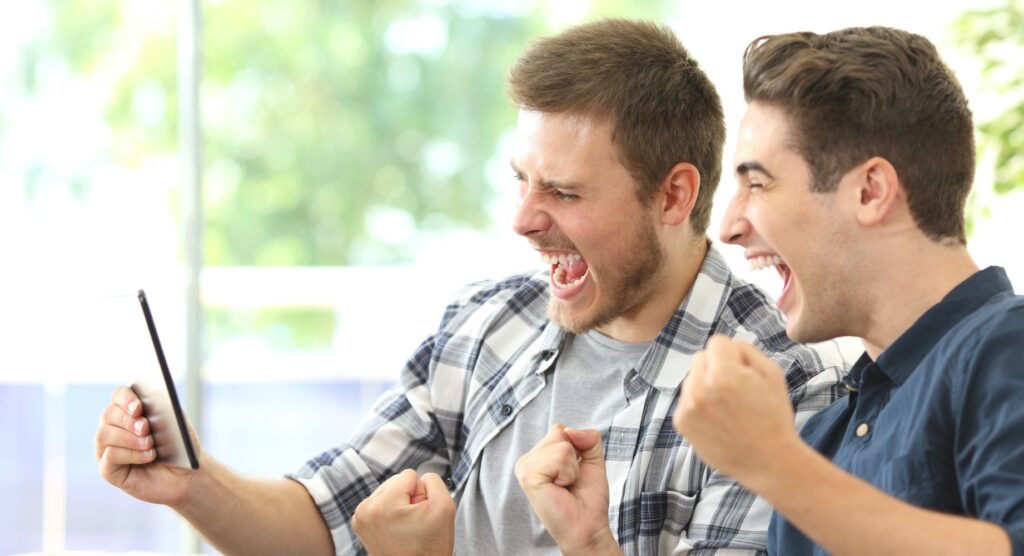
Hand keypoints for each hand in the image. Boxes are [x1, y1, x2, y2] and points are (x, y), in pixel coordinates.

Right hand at [94, 386, 198, 507]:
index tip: (139, 408)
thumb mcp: (177, 425)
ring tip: (150, 444)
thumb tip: (152, 403)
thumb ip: (164, 411)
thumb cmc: (179, 447)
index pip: (119, 395)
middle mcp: (114, 427)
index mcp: (130, 410)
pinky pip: (109, 456)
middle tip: (146, 428)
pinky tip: (148, 456)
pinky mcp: (108, 470)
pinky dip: (130, 454)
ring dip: (129, 438)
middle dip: (128, 420)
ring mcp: (107, 448)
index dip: (126, 398)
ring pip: (104, 434)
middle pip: (109, 414)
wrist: (186, 475)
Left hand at [352, 469, 454, 555]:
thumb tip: (419, 478)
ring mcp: (359, 517)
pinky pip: (381, 502)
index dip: (421, 493)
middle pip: (396, 481)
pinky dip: (391, 512)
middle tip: (414, 522)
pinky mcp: (360, 523)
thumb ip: (433, 480)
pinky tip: (397, 529)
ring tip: (406, 527)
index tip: (420, 515)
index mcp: (383, 505)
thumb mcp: (444, 506)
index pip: (409, 475)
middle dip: (409, 497)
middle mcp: (365, 509)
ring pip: (388, 490)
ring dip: (400, 504)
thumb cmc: (431, 546)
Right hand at [515, 425, 620, 555]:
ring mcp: (525, 468)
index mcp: (537, 456)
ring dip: (572, 468)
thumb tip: (570, 430)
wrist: (588, 526)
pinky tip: (560, 489)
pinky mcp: (528, 476)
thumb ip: (588, 438)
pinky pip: (559, 458)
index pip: (559, 429)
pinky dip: (568, 474)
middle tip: (569, 481)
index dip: (576, 448)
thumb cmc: (587, 498)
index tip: (572, 472)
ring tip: (565, 486)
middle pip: (559, 433)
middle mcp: (527, 461)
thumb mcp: (593, 460)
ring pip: (562, 445)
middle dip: (574, 456)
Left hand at [673, 335, 801, 483]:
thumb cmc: (773, 416)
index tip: (744, 372)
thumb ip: (745, 350)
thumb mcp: (772, 373)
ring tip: (728, 407)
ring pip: (691, 378)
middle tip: (736, 390)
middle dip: (716, 368)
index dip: (734, 355)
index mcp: (723, 374)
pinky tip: (718, 420)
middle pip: (700, 358)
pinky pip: (686, 399)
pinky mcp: (681, 423)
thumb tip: (725, 346)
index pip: (717, 342)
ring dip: (705, 386)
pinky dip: (699, 405)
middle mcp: (700, 388)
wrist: (768, 461)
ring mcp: (687, 407)